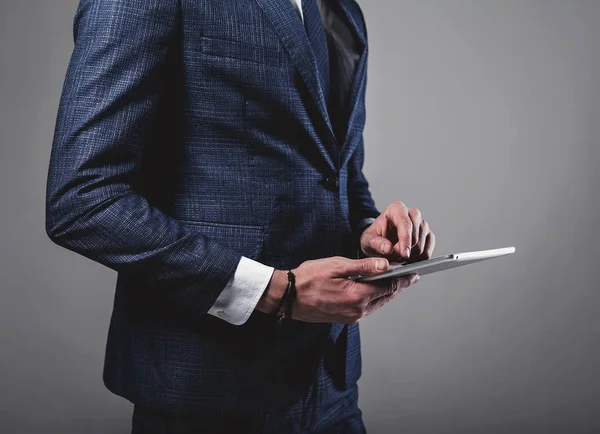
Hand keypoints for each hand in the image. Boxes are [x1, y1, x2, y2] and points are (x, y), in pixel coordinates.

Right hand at [256, 256, 418, 323]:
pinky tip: (375, 289)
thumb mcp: (337, 266)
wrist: (287, 297)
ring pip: (377, 303)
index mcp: (358, 296)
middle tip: (411, 275)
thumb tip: (386, 264)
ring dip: (387, 292)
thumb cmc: (309, 278)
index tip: (415, 273)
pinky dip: (374, 297)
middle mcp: (358, 310)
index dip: (404, 278)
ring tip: (396, 280)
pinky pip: (367, 307)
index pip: (389, 286)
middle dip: (399, 285)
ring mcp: (352, 316)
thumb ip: (364, 266)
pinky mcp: (346, 318)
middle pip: (386, 296)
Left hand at [360, 201, 434, 262]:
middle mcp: (412, 214)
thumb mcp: (368, 241)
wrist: (380, 243)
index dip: (405, 240)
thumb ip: (376, 244)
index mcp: (397, 209)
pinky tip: (407, 259)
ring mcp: (422, 225)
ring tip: (397, 257)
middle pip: (416, 236)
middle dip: (405, 251)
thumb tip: (388, 248)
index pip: (405, 224)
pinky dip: (417, 260)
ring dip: (409, 257)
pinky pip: (427, 253)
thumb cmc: (374, 238)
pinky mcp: (428, 236)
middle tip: (393, 257)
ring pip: (422, 246)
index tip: (403, 254)